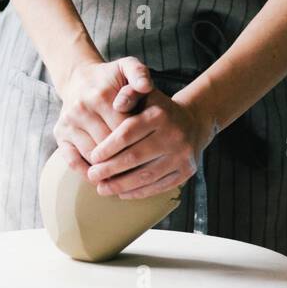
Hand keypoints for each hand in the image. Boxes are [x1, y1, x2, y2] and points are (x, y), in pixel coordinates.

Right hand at [53, 57, 154, 174]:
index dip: (139, 143)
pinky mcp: (59, 132)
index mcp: (101, 95)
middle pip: (109, 145)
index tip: (152, 154)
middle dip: (126, 159)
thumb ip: (139, 74)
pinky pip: (72, 159)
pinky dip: (86, 172)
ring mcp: (69, 122)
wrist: (79, 77)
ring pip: (92, 155)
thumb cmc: (110, 77)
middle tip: (142, 172)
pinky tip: (101, 177)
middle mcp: (81, 108)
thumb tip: (145, 87)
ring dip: (108, 169)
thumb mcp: (127, 67)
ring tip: (126, 178)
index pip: (124, 129)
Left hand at [84, 88, 214, 199]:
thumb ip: (128, 94)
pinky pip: (159, 186)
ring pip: (146, 176)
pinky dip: (139, 192)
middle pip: (135, 157)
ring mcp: (182, 154)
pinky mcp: (187, 170)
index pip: (127, 133)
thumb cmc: (159, 110)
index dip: (107, 147)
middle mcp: (173, 134)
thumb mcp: (145, 94)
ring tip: (103, 188)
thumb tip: (116, 105)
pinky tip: (122, 193)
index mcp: (159, 114)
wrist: (193, 122)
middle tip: (93, 176)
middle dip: (110, 169)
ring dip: (121, 185)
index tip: (93, 157)